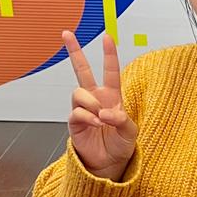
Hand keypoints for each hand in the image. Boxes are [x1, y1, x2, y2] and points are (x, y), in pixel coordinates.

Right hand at [64, 31, 137, 180]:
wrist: (109, 163)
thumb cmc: (121, 145)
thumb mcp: (130, 132)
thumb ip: (122, 119)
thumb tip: (105, 113)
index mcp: (112, 97)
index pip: (110, 71)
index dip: (109, 54)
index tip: (107, 37)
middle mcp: (95, 98)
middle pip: (82, 71)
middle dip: (74, 52)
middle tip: (66, 33)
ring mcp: (83, 109)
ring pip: (79, 92)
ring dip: (91, 104)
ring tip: (100, 118)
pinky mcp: (74, 121)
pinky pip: (76, 112)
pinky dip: (87, 117)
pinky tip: (96, 124)